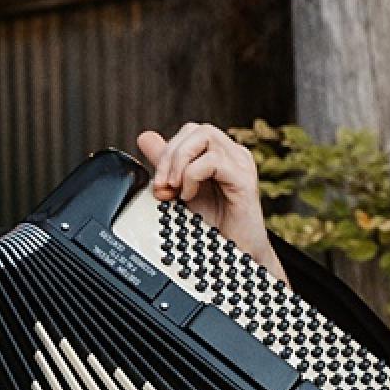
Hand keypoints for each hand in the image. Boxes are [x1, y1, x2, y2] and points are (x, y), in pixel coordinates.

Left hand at [136, 124, 285, 284]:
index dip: (168, 151)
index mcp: (219, 155)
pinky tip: (189, 196)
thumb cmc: (213, 228)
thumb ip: (166, 165)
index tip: (158, 183)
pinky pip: (213, 161)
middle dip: (170, 155)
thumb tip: (145, 138)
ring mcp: (240, 164)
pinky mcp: (244, 179)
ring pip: (204, 136)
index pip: (189, 133)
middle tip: (162, 185)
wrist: (233, 258)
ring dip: (179, 162)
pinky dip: (192, 175)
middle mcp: (232, 155)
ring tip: (175, 189)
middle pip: (195, 130)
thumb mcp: (180, 192)